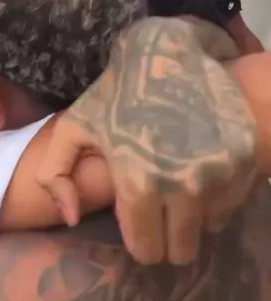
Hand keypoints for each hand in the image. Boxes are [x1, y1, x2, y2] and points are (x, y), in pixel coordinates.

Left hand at [37, 17, 257, 264]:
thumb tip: (71, 218)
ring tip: (181, 184)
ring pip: (208, 226)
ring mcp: (217, 174)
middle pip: (181, 249)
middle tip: (162, 212)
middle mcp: (182, 187)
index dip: (141, 242)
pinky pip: (232, 201)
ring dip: (195, 214)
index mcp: (138, 185)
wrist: (170, 51)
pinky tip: (201, 169)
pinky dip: (219, 194)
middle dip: (169, 237)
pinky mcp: (244, 161)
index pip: (146, 248)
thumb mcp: (75, 125)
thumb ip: (56, 174)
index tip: (141, 226)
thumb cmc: (118, 90)